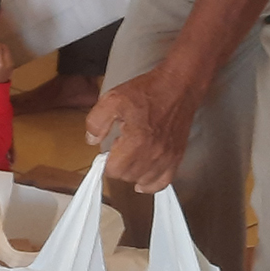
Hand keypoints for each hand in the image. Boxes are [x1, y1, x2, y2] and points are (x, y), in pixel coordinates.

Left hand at [85, 65, 201, 192]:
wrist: (178, 87)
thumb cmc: (146, 92)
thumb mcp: (112, 99)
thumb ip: (97, 121)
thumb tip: (91, 141)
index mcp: (136, 140)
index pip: (114, 170)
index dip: (106, 162)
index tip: (107, 151)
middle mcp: (154, 153)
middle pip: (128, 176)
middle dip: (118, 167)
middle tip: (118, 151)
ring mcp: (167, 157)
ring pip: (144, 180)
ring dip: (133, 173)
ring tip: (130, 158)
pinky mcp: (177, 156)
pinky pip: (164, 181)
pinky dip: (152, 183)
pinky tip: (143, 180)